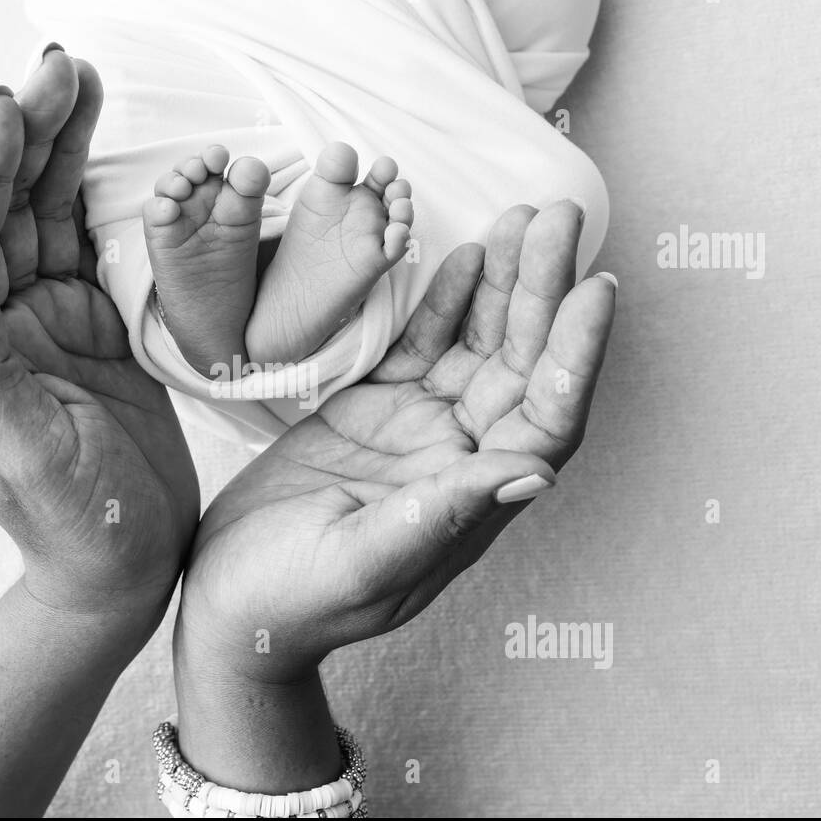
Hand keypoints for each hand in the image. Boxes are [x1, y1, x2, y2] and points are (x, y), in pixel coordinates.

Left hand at [0, 50, 198, 643]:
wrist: (126, 566)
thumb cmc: (75, 526)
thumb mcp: (26, 457)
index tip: (5, 108)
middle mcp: (9, 325)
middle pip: (7, 209)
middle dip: (27, 137)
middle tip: (59, 70)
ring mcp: (56, 324)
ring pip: (49, 217)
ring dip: (62, 151)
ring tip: (81, 85)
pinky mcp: (103, 330)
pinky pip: (97, 248)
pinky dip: (106, 199)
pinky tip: (115, 158)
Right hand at [176, 202, 616, 684]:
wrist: (226, 600)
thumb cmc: (289, 602)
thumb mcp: (364, 563)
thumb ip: (440, 517)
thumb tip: (535, 475)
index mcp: (471, 503)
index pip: (548, 420)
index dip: (577, 355)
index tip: (595, 289)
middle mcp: (457, 461)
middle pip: (522, 366)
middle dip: (543, 291)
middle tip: (559, 218)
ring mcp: (417, 432)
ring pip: (478, 345)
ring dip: (504, 284)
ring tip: (525, 220)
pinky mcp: (372, 411)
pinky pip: (423, 345)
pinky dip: (446, 301)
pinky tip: (467, 254)